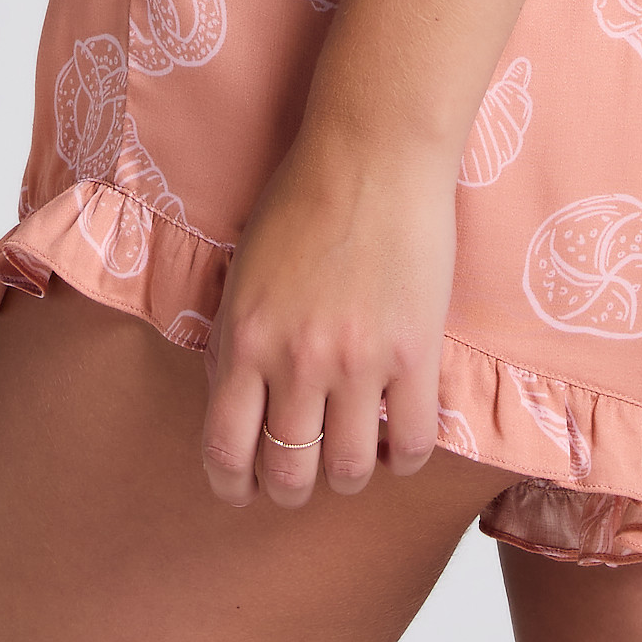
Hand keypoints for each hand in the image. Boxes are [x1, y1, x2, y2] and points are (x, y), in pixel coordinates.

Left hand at [201, 117, 458, 508]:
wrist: (373, 151)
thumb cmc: (303, 197)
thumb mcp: (244, 271)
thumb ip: (236, 339)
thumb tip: (236, 402)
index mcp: (244, 339)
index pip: (226, 450)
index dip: (233, 486)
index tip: (243, 490)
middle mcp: (296, 361)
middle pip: (289, 473)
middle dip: (290, 489)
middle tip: (302, 477)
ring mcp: (359, 362)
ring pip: (350, 469)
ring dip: (348, 475)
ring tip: (354, 456)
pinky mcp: (415, 353)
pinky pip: (414, 442)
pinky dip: (405, 457)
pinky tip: (400, 438)